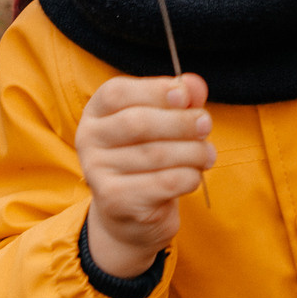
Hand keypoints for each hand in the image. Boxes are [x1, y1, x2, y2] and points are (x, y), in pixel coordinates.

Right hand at [78, 74, 214, 278]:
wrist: (130, 213)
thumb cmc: (149, 156)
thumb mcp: (163, 121)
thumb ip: (179, 99)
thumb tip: (195, 85)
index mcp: (96, 112)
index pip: (117, 92)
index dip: (154, 90)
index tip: (185, 96)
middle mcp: (89, 139)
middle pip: (138, 123)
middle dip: (181, 122)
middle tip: (206, 125)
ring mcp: (98, 172)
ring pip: (156, 154)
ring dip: (193, 152)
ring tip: (207, 154)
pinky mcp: (115, 201)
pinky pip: (164, 182)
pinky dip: (190, 176)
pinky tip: (194, 175)